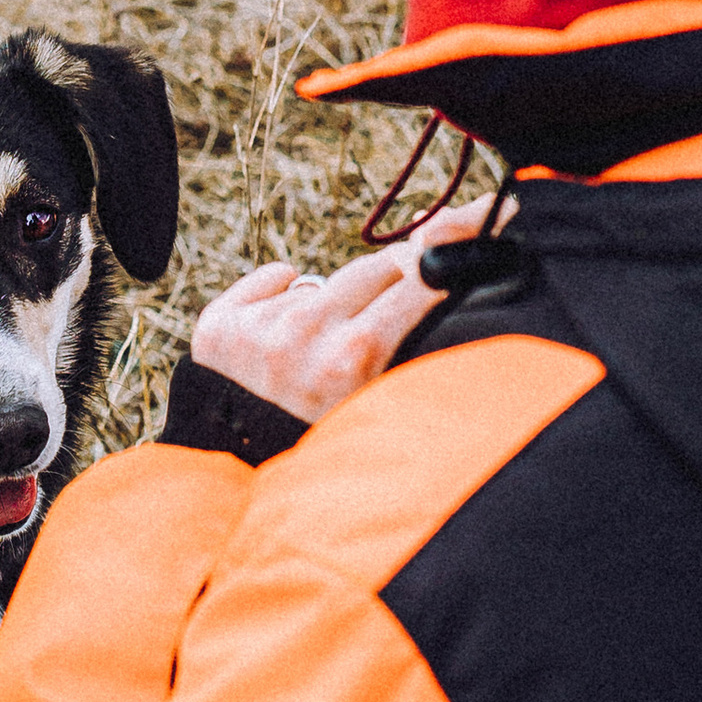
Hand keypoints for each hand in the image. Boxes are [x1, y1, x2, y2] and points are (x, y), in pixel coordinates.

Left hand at [190, 199, 494, 427]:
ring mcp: (256, 329)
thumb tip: (445, 245)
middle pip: (376, 268)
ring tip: (332, 354)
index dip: (453, 249)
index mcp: (355, 357)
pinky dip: (288, 296)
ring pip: (328, 282)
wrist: (250, 481)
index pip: (420, 277)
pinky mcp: (219, 325)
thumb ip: (419, 337)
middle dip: (398, 282)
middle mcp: (304, 335)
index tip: (482, 220)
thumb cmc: (334, 451)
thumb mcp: (389, 407)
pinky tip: (291, 334)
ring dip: (340, 305)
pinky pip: (276, 278)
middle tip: (396, 314)